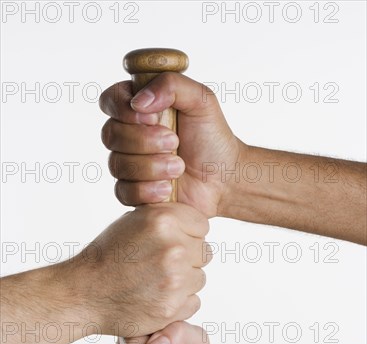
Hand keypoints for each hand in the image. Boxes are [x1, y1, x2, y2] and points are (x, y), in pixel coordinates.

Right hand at [73, 203, 209, 337]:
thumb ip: (167, 218)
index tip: (170, 242)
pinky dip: (179, 303)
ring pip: (200, 278)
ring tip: (154, 281)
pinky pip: (194, 301)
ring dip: (184, 282)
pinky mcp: (173, 307)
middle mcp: (173, 248)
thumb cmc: (108, 255)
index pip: (201, 225)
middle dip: (188, 258)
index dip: (187, 233)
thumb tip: (195, 222)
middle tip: (160, 265)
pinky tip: (156, 298)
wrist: (84, 293)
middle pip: (205, 252)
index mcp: (164, 220)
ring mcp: (175, 280)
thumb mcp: (134, 221)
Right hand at [99, 74, 243, 218]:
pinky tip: (167, 188)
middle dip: (144, 140)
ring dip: (150, 166)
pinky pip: (123, 191)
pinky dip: (146, 190)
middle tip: (175, 142)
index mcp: (140, 108)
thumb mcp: (201, 100)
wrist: (225, 177)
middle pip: (110, 134)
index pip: (110, 100)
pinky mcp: (133, 192)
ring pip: (117, 165)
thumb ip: (172, 85)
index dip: (122, 108)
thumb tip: (138, 102)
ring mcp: (129, 165)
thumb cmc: (212, 137)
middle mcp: (129, 135)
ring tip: (179, 167)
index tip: (150, 116)